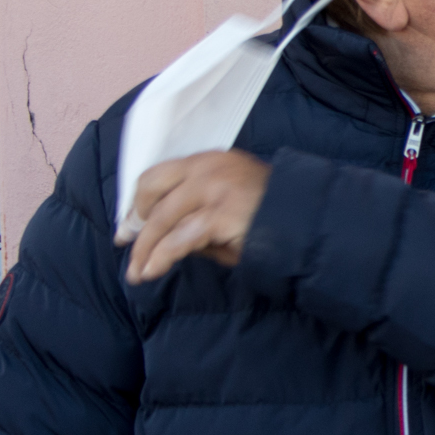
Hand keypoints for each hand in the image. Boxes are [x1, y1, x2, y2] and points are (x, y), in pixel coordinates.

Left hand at [117, 149, 271, 283]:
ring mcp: (214, 187)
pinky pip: (179, 238)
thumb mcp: (228, 210)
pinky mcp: (220, 213)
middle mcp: (208, 167)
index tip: (129, 226)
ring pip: (161, 218)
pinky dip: (162, 257)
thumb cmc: (273, 219)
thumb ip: (196, 217)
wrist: (307, 223)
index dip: (139, 202)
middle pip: (152, 190)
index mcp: (211, 160)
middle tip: (127, 247)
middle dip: (136, 224)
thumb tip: (162, 238)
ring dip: (145, 249)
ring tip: (137, 273)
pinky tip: (153, 271)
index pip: (159, 175)